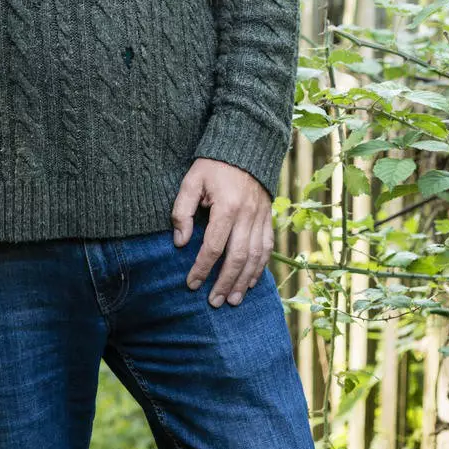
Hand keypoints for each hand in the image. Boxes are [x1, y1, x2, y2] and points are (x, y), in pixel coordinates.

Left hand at [170, 159, 273, 307]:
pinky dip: (260, 268)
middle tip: (214, 302)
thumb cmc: (213, 165)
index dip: (202, 268)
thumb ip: (182, 212)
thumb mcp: (191, 181)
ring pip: (256, 257)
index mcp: (227, 207)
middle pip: (238, 257)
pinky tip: (250, 282)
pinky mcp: (268, 218)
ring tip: (233, 300)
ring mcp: (261, 217)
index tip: (192, 284)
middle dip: (225, 282)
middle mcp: (248, 215)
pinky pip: (267, 248)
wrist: (245, 146)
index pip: (214, 246)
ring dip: (244, 281)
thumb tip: (180, 243)